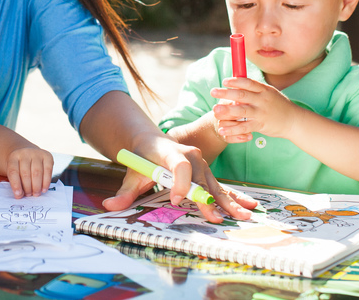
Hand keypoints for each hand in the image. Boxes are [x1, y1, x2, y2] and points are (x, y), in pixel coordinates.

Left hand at [5, 146, 53, 198]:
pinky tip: (44, 189)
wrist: (27, 153)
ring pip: (37, 172)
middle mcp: (25, 153)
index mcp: (13, 157)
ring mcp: (37, 153)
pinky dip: (46, 182)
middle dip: (27, 187)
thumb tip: (19, 195)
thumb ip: (15, 182)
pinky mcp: (47, 156)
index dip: (15, 184)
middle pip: (26, 173)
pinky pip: (48, 170)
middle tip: (29, 195)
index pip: (13, 171)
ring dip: (37, 186)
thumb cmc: (19, 166)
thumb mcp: (13, 171)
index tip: (18, 195)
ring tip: (36, 194)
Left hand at [101, 133, 256, 222]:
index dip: (179, 182)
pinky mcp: (206, 173)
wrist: (152, 141)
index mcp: (170, 152)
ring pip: (214, 184)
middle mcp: (189, 155)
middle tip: (215, 218)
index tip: (175, 199)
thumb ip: (124, 192)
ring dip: (228, 201)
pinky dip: (233, 197)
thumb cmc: (142, 157)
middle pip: (200, 178)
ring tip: (243, 215)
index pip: (179, 165)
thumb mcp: (132, 173)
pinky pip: (219, 186)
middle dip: (207, 199)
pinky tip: (249, 206)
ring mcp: (200, 164)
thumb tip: (109, 206)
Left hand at [211, 76, 299, 142]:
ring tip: (215, 110)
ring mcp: (261, 113)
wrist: (294, 121)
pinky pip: (244, 127)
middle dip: (226, 93)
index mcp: (264, 90)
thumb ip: (255, 88)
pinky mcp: (260, 125)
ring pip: (241, 111)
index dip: (235, 81)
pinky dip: (232, 129)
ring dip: (227, 110)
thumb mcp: (270, 93)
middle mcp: (262, 100)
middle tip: (213, 91)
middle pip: (242, 95)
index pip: (248, 83)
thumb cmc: (279, 105)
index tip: (225, 81)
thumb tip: (237, 80)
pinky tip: (222, 129)